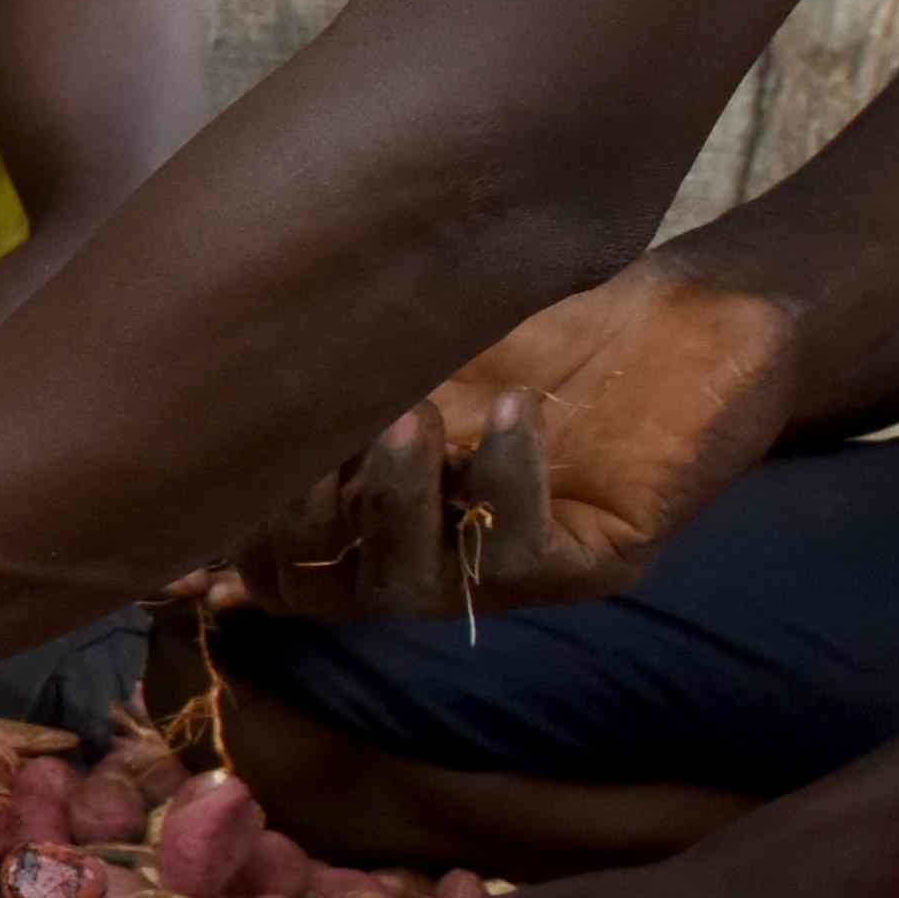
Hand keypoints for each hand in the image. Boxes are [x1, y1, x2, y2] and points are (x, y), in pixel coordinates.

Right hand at [234, 255, 812, 620]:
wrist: (702, 307)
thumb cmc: (552, 314)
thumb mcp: (418, 331)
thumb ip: (332, 364)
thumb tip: (196, 364)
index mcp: (377, 506)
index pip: (275, 561)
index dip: (235, 532)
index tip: (225, 457)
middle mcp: (434, 552)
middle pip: (325, 590)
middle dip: (301, 520)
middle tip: (318, 433)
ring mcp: (512, 568)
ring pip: (412, 587)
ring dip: (397, 507)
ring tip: (412, 418)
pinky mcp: (600, 561)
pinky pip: (523, 555)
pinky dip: (508, 483)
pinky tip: (519, 413)